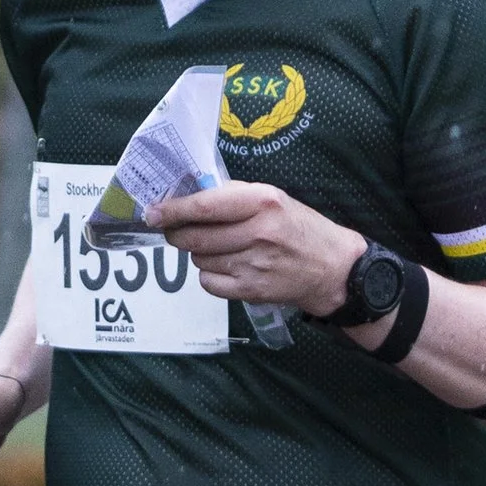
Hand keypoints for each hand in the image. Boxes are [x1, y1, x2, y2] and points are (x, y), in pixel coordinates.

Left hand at [148, 181, 362, 312]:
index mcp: (263, 202)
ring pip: (199, 259)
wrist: (333, 269)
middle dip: (176, 234)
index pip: (205, 206)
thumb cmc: (300, 228)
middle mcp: (258, 232)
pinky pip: (209, 283)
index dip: (172, 210)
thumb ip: (235, 196)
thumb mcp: (274, 199)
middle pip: (195, 237)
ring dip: (197, 253)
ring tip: (216, 247)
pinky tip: (225, 266)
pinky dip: (208, 275)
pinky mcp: (252, 290)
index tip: (152, 212)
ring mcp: (254, 264)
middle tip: (173, 230)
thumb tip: (189, 195)